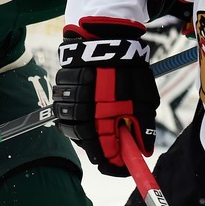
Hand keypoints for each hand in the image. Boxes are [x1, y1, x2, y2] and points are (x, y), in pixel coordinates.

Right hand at [53, 38, 159, 175]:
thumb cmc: (128, 68)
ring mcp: (69, 96)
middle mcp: (83, 107)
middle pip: (83, 141)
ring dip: (82, 131)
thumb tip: (142, 149)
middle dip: (97, 149)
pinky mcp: (60, 86)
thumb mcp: (144, 97)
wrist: (106, 37)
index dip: (112, 163)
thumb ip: (142, 124)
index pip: (104, 151)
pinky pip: (62, 108)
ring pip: (69, 125)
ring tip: (96, 129)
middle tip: (109, 151)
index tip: (120, 168)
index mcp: (104, 112)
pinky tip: (85, 108)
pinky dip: (72, 114)